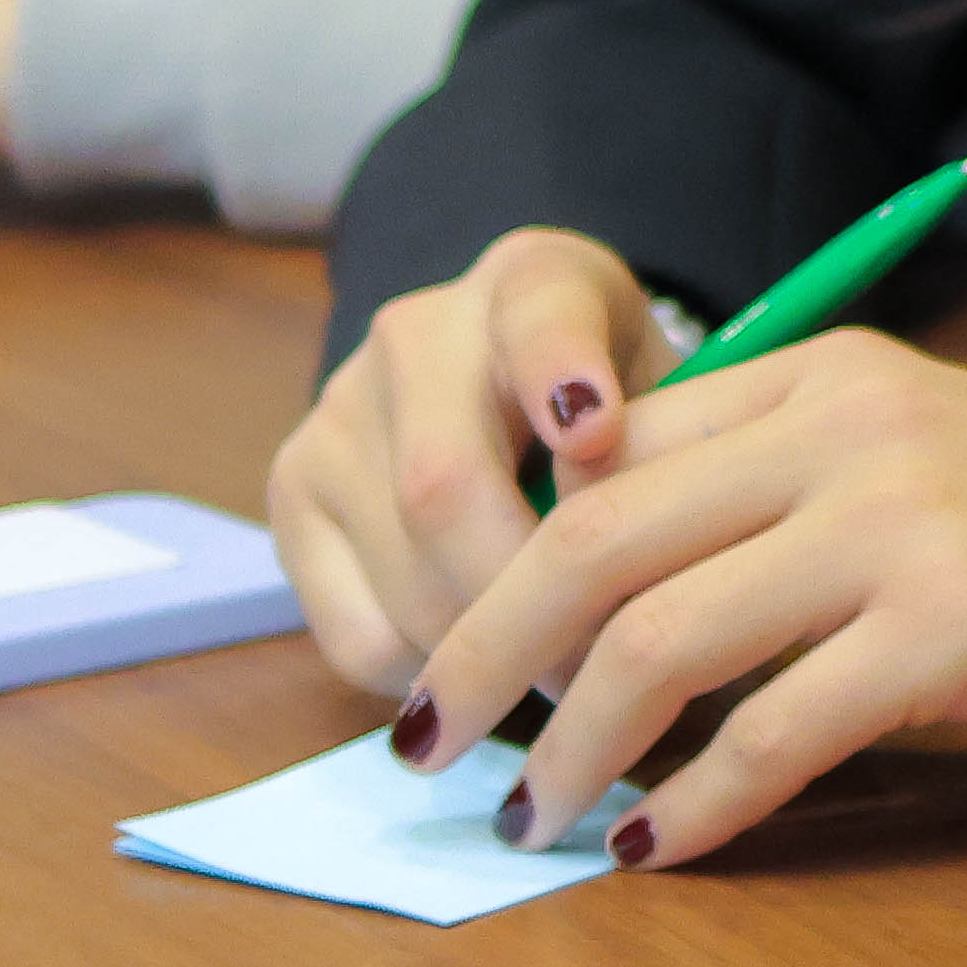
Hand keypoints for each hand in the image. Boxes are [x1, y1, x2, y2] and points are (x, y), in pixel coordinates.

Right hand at [272, 224, 669, 699]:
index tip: (594, 429)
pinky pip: (357, 633)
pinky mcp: (291, 498)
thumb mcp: (672, 397)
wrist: (506, 389)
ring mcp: (336, 415)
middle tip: (600, 672)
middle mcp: (415, 334)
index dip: (560, 367)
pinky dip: (428, 673)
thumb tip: (671, 563)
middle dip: (528, 602)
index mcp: (534, 281)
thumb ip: (676, 452)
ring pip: (402, 576)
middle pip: (445, 486)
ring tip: (561, 684)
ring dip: (487, 657)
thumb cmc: (621, 405)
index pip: (540, 310)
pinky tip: (482, 663)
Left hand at [400, 336, 966, 869]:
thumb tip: (606, 613)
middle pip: (594, 540)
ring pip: (662, 638)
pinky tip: (663, 849)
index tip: (456, 658)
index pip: (604, 457)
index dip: (498, 564)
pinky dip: (698, 804)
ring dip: (572, 749)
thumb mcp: (920, 475)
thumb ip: (780, 506)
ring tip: (536, 820)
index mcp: (823, 374)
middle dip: (484, 656)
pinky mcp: (963, 622)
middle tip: (429, 748)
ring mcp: (907, 518)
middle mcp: (850, 423)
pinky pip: (779, 730)